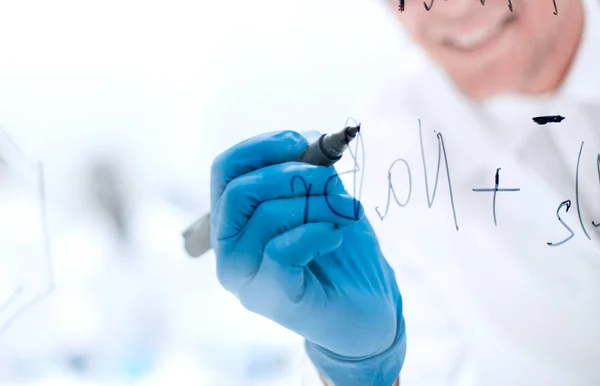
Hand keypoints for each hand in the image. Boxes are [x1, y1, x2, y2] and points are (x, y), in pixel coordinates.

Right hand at [210, 130, 405, 384]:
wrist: (369, 307)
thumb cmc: (341, 251)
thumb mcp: (325, 198)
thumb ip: (310, 170)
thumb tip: (310, 138)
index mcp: (235, 221)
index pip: (224, 170)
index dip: (261, 147)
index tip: (302, 141)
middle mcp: (228, 251)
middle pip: (239, 191)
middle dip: (292, 175)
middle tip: (329, 181)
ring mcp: (245, 279)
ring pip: (266, 217)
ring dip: (316, 203)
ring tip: (344, 212)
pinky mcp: (270, 299)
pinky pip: (282, 248)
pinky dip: (317, 231)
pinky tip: (336, 235)